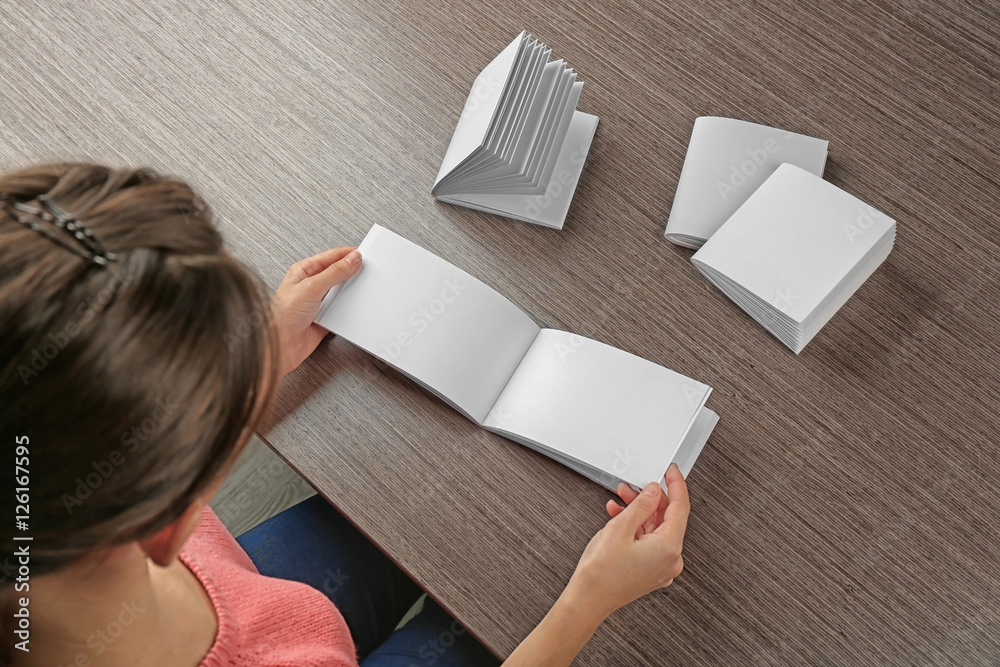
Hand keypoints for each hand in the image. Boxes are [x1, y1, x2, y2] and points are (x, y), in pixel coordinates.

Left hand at [271, 246, 360, 375]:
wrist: (279, 346)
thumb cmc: (282, 316)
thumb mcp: (311, 287)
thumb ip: (334, 272)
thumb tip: (352, 259)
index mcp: (305, 271)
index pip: (332, 256)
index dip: (350, 255)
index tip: (366, 257)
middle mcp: (312, 285)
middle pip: (339, 273)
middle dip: (354, 273)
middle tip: (369, 273)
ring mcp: (319, 301)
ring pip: (342, 292)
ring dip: (352, 292)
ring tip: (363, 290)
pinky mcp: (326, 317)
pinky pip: (343, 310)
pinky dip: (350, 310)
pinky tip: (355, 308)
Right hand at [565, 464, 689, 621]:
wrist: (588, 600)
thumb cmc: (601, 573)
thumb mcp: (620, 528)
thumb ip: (641, 505)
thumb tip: (654, 491)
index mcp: (669, 547)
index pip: (680, 507)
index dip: (676, 484)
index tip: (671, 471)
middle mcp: (671, 559)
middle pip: (667, 518)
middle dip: (649, 499)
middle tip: (634, 486)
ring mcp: (662, 568)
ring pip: (656, 530)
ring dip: (639, 513)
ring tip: (621, 501)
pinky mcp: (651, 571)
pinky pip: (650, 542)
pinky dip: (637, 528)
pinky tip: (620, 518)